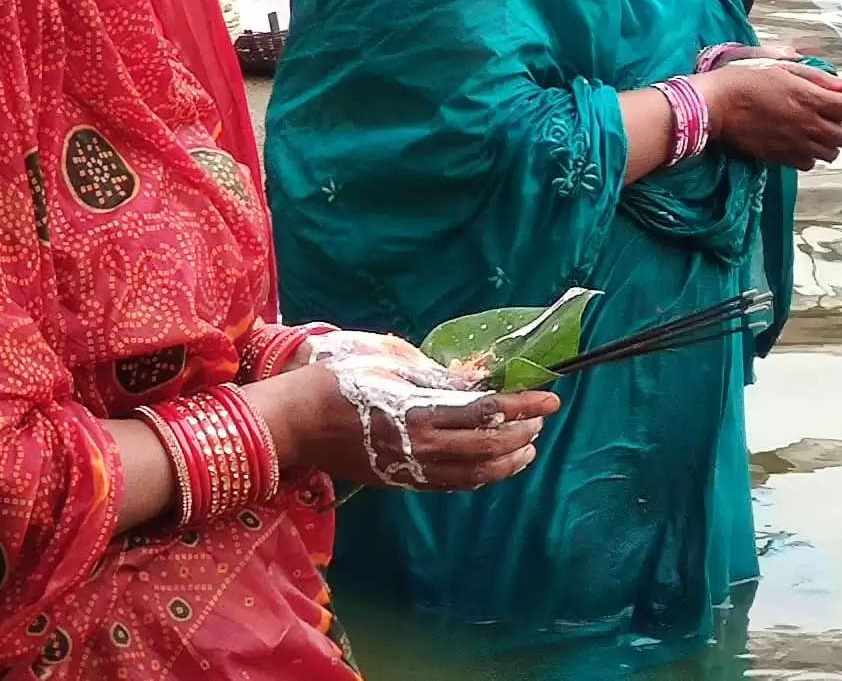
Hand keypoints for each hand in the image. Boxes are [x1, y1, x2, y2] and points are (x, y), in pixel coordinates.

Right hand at [256, 333, 559, 490]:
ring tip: (527, 449)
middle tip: (539, 419)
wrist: (292, 421)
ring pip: (474, 473)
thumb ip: (431, 372)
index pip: (487, 411)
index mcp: (419, 410)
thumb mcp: (385, 358)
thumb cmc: (334, 378)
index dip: (523, 405)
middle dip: (522, 432)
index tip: (550, 398)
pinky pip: (450, 484)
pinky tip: (490, 467)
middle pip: (489, 446)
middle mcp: (421, 446)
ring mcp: (410, 468)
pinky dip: (479, 476)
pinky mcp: (399, 480)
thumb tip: (469, 380)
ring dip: (507, 461)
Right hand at [700, 60, 841, 168]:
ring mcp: (796, 144)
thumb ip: (818, 78)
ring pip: (832, 153)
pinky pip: (810, 164)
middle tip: (840, 118)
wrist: (716, 105)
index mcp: (810, 98)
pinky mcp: (782, 157)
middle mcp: (808, 124)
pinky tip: (803, 142)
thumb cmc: (746, 79)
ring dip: (832, 142)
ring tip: (822, 131)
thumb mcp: (783, 67)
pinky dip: (812, 155)